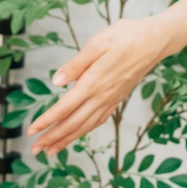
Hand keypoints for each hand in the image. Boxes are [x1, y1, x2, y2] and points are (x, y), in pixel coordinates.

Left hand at [27, 15, 178, 154]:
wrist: (155, 41)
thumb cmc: (126, 37)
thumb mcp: (97, 43)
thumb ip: (75, 64)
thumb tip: (56, 81)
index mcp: (93, 82)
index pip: (65, 107)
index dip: (47, 120)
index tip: (32, 130)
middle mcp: (102, 96)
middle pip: (73, 123)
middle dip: (52, 137)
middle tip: (35, 149)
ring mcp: (111, 100)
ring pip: (85, 126)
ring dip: (67, 139)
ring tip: (51, 151)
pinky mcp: (117, 98)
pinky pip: (98, 120)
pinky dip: (85, 131)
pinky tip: (77, 134)